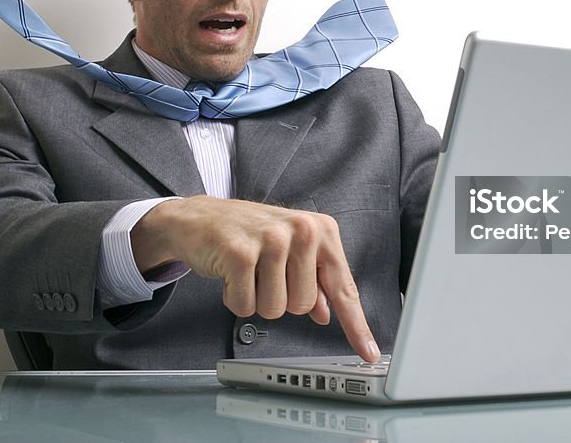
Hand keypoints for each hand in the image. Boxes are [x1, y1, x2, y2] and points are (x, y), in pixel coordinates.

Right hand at [131, 196, 379, 362]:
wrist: (202, 217)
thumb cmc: (248, 234)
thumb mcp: (290, 251)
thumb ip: (312, 281)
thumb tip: (326, 313)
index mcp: (321, 230)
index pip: (343, 287)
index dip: (355, 325)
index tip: (367, 352)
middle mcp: (302, 230)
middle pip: (303, 306)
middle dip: (280, 299)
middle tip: (265, 273)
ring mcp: (272, 239)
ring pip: (276, 310)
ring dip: (256, 299)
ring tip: (248, 271)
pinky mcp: (241, 253)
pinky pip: (246, 306)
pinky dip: (236, 298)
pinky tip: (231, 274)